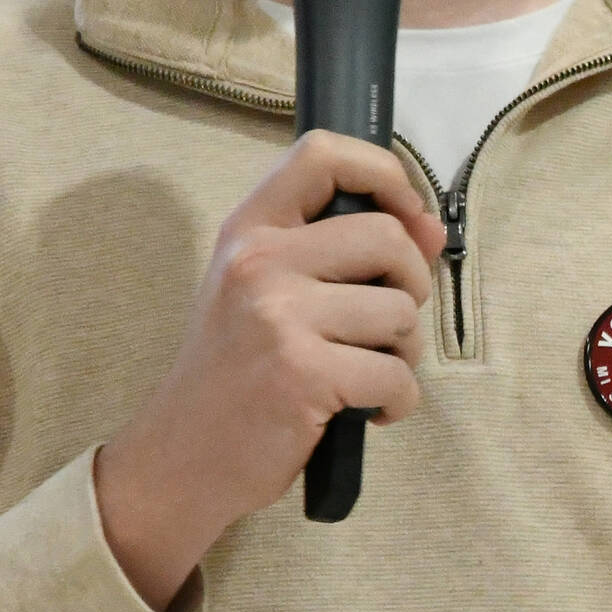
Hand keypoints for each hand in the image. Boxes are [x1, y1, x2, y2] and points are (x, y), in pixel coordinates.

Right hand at [94, 131, 444, 611]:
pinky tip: (365, 411)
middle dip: (412, 285)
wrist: (180, 457)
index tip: (406, 214)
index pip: (323, 154)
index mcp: (249, 230)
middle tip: (387, 325)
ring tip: (366, 372)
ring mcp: (280, 318)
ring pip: (401, 311)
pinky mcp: (304, 375)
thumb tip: (431, 229)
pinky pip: (396, 376)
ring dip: (404, 352)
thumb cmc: (233, 373)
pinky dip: (397, 402)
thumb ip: (343, 253)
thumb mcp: (268, 293)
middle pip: (387, 237)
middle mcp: (260, 261)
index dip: (386, 172)